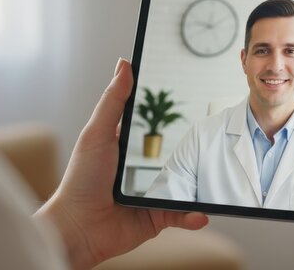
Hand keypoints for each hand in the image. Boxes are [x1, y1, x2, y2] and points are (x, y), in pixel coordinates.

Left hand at [35, 58, 207, 269]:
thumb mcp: (97, 134)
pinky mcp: (158, 216)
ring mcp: (152, 193)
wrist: (78, 228)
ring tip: (215, 177)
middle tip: (216, 139)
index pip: (155, 124)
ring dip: (200, 184)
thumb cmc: (80, 181)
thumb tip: (124, 65)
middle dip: (196, 150)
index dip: (172, 112)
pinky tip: (200, 212)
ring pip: (186, 184)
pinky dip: (193, 215)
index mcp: (129, 146)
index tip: (193, 97)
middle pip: (177, 153)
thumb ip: (113, 101)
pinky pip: (182, 214)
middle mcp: (143, 169)